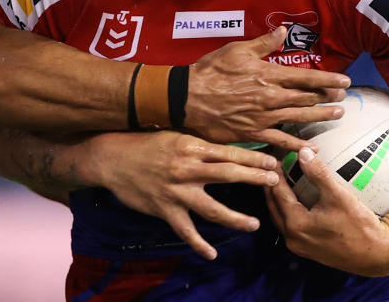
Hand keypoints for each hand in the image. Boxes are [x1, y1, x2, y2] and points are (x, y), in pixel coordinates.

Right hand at [88, 130, 279, 260]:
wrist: (113, 158)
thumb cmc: (145, 142)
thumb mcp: (175, 135)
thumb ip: (200, 144)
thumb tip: (227, 148)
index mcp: (192, 147)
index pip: (230, 153)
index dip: (254, 158)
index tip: (273, 161)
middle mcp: (187, 169)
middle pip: (229, 175)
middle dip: (255, 179)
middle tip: (276, 183)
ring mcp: (177, 192)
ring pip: (213, 209)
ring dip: (236, 218)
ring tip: (255, 225)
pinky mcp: (165, 210)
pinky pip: (186, 231)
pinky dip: (199, 244)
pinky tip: (212, 253)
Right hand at [185, 27, 349, 144]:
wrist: (188, 98)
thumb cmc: (210, 71)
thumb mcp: (236, 50)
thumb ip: (263, 43)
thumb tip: (283, 31)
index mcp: (267, 74)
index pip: (305, 77)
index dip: (327, 79)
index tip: (345, 80)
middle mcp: (270, 97)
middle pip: (307, 97)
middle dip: (328, 97)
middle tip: (344, 97)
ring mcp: (263, 117)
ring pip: (299, 117)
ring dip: (320, 116)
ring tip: (337, 115)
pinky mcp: (253, 132)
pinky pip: (280, 140)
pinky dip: (297, 144)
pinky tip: (311, 147)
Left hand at [263, 147, 388, 275]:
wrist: (378, 255)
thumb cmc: (359, 226)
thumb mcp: (338, 196)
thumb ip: (318, 174)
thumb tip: (303, 152)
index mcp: (296, 224)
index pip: (278, 193)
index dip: (275, 174)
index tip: (275, 158)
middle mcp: (292, 238)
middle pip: (274, 206)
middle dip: (272, 187)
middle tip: (273, 168)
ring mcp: (300, 246)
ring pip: (281, 218)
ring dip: (279, 200)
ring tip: (280, 182)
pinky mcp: (308, 250)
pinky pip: (290, 226)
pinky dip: (288, 211)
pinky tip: (295, 201)